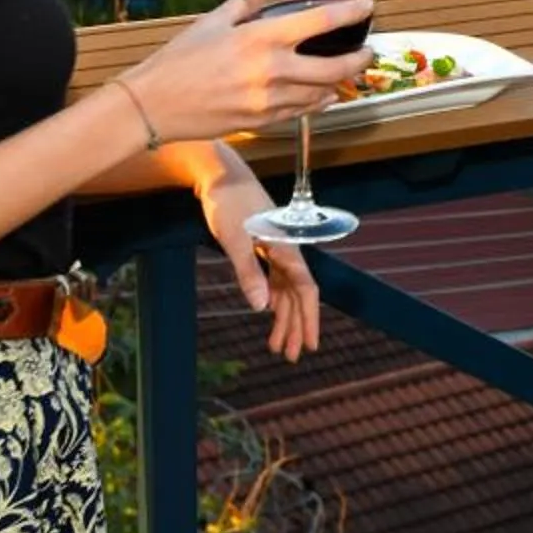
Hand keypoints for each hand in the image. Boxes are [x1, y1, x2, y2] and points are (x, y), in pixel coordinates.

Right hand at [118, 0, 372, 142]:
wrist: (153, 106)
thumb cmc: (178, 60)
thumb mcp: (211, 23)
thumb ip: (241, 8)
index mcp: (260, 38)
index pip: (320, 23)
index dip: (350, 14)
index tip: (367, 7)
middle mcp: (271, 70)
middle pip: (334, 68)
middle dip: (358, 60)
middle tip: (367, 51)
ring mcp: (268, 100)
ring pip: (321, 93)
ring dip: (340, 83)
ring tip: (348, 72)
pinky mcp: (261, 121)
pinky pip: (301, 112)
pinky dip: (316, 102)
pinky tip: (323, 95)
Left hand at [197, 158, 320, 360]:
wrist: (221, 176)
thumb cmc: (228, 203)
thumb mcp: (234, 238)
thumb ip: (248, 272)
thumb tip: (261, 307)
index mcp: (286, 249)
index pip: (305, 290)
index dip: (310, 319)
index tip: (310, 344)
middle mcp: (286, 251)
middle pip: (299, 295)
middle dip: (297, 326)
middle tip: (291, 356)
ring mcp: (276, 249)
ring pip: (287, 290)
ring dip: (284, 317)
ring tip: (277, 346)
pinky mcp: (264, 247)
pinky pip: (276, 280)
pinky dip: (275, 300)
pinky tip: (270, 314)